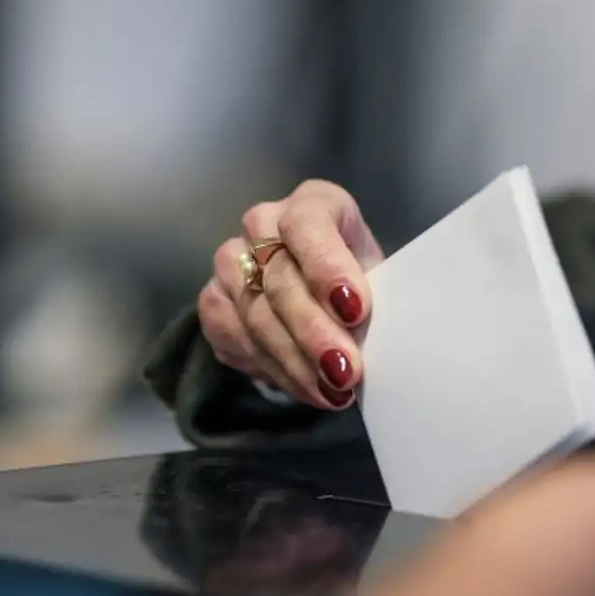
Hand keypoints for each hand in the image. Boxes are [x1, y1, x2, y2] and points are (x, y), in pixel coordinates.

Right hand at [199, 180, 383, 410]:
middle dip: (314, 332)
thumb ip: (376, 296)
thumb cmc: (362, 281)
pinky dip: (272, 369)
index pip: (308, 224)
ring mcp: (231, 260)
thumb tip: (376, 343)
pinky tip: (304, 388)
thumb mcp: (381, 278)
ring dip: (295, 362)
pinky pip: (234, 338)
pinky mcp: (213, 299)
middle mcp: (263, 222)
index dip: (328, 267)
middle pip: (280, 279)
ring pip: (255, 316)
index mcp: (313, 203)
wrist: (325, 294)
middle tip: (345, 372)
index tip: (354, 310)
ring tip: (331, 392)